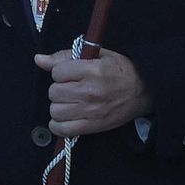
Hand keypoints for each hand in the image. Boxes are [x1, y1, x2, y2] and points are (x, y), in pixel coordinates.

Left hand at [35, 48, 151, 137]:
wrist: (145, 90)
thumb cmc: (121, 70)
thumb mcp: (97, 55)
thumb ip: (66, 56)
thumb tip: (39, 59)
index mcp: (92, 70)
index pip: (57, 72)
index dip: (61, 72)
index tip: (71, 74)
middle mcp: (90, 91)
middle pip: (53, 92)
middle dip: (60, 89)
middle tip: (72, 88)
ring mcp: (91, 111)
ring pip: (55, 111)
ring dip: (59, 106)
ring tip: (70, 102)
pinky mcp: (93, 126)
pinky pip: (62, 129)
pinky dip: (59, 125)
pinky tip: (66, 117)